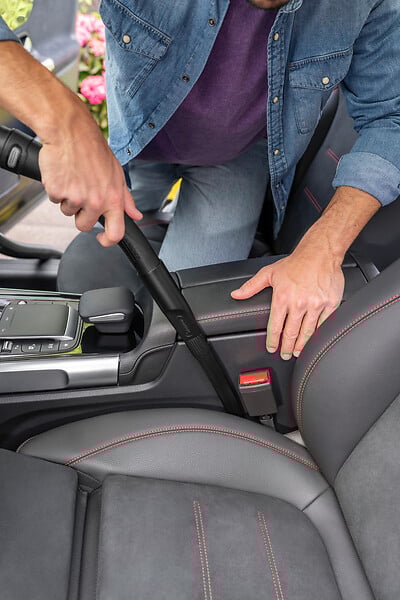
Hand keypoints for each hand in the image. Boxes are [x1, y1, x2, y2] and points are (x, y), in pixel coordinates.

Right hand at [39, 110, 141, 246]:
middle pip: (84, 226)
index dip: (108, 241)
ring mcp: (76, 198)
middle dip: (81, 214)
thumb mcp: (117, 174)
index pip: (116, 233)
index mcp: (113, 199)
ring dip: (68, 199)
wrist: (70, 130)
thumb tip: (136, 215)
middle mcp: (96, 201)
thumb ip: (126, 198)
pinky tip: (63, 173)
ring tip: (73, 177)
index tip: (102, 238)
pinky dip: (56, 189)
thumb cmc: (93, 149)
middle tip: (81, 192)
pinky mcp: (57, 192)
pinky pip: (54, 200)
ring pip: (68, 212)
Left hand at [231, 247, 343, 359]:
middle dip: (287, 347)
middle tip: (285, 354)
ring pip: (307, 332)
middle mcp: (299, 303)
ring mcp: (316, 305)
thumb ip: (251, 287)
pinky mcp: (330, 304)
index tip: (272, 348)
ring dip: (301, 345)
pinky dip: (318, 334)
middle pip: (291, 333)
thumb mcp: (269, 273)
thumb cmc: (295, 263)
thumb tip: (236, 295)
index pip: (275, 326)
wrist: (320, 252)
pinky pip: (324, 324)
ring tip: (297, 351)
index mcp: (282, 298)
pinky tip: (314, 339)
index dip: (272, 341)